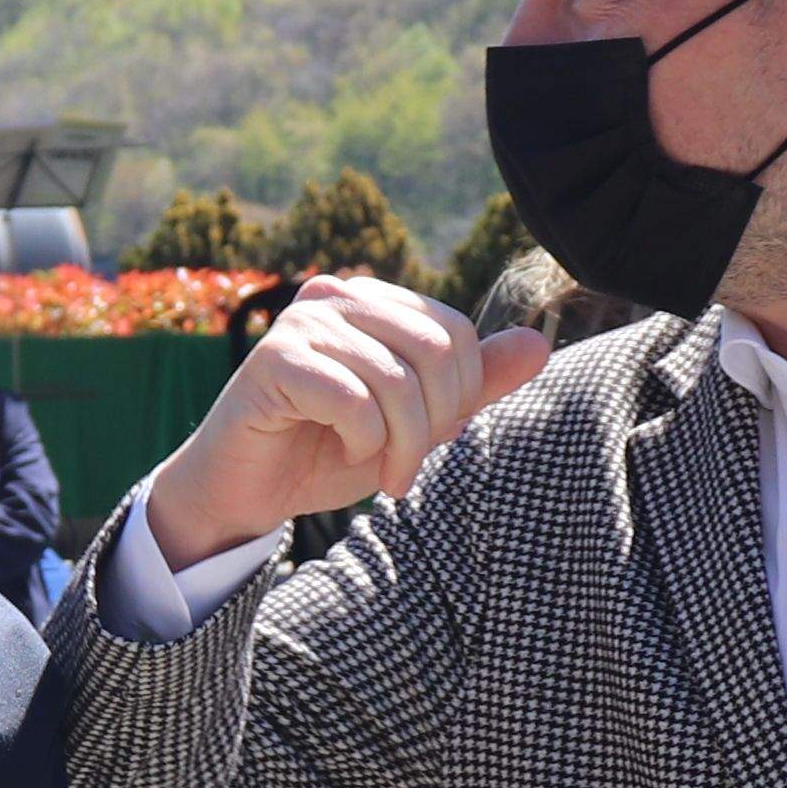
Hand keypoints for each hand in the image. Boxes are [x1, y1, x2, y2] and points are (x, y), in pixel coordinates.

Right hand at [145, 275, 548, 566]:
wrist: (247, 491)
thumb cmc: (327, 451)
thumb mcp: (415, 421)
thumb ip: (473, 384)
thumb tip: (540, 343)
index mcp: (372, 300)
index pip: (453, 331)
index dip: (460, 394)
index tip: (433, 440)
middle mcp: (337, 295)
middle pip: (434, 348)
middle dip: (436, 421)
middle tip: (408, 466)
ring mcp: (302, 323)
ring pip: (396, 379)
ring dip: (401, 444)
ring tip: (385, 474)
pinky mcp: (273, 360)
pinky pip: (353, 399)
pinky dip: (362, 442)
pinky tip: (342, 454)